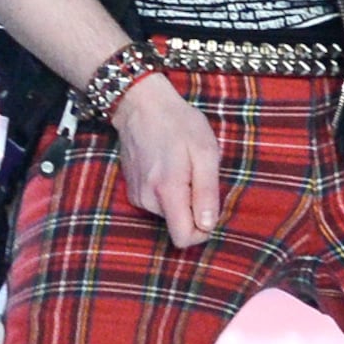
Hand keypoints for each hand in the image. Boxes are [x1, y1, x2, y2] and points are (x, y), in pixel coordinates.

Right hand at [110, 72, 224, 247]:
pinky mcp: (132, 191)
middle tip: (198, 176)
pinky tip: (170, 166)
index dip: (202, 232)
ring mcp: (136, 196)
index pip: (183, 238)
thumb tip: (208, 226)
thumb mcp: (205, 152)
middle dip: (194, 208)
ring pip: (169, 214)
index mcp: (167, 191)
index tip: (211, 211)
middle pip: (178, 225)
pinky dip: (169, 192)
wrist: (141, 105)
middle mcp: (147, 200)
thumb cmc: (179, 124)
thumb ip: (206, 191)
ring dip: (182, 197)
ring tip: (183, 167)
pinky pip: (158, 203)